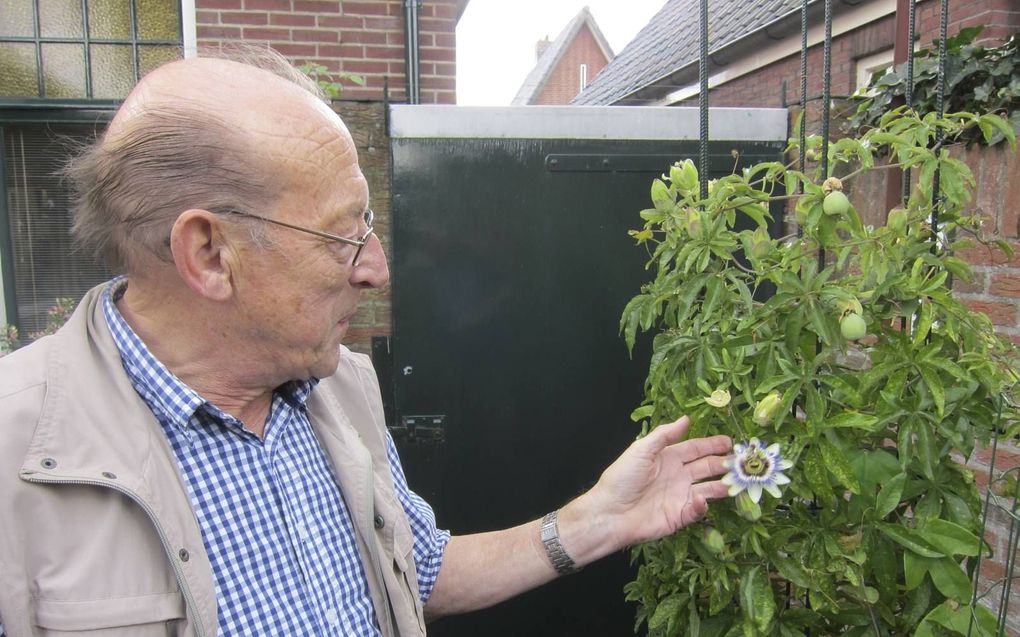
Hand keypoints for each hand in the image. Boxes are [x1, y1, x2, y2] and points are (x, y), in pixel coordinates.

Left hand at [577, 416, 731, 549]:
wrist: (611, 513)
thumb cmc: (622, 478)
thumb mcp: (641, 450)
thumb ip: (664, 435)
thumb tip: (686, 418)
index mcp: (668, 458)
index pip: (696, 448)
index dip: (713, 445)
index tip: (731, 442)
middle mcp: (678, 476)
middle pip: (707, 467)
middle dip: (724, 463)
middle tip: (742, 461)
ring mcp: (680, 496)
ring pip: (709, 488)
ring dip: (724, 484)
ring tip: (739, 480)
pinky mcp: (680, 516)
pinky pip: (698, 509)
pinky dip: (704, 504)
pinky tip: (704, 498)